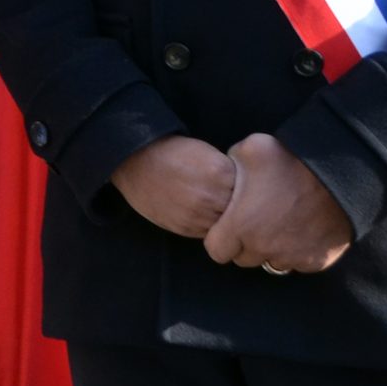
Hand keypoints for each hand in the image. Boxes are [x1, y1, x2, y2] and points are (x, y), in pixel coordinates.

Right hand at [111, 135, 238, 237]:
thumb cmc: (172, 152)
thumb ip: (228, 173)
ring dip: (223, 219)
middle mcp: (212, 196)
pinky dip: (208, 225)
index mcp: (220, 172)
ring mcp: (198, 214)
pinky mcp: (185, 227)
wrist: (134, 161)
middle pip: (241, 211)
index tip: (244, 188)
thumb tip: (246, 191)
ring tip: (214, 207)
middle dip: (238, 207)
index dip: (249, 189)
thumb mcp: (206, 153)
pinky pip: (208, 233)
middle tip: (228, 200)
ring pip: (226, 225)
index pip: (252, 189)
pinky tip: (201, 213)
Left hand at [205, 134, 354, 274]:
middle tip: (255, 221)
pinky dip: (297, 252)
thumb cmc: (292, 161)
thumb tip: (225, 170)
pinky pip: (298, 264)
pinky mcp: (317, 262)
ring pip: (272, 262)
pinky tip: (300, 230)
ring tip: (279, 224)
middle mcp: (264, 248)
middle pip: (244, 259)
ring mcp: (292, 257)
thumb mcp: (250, 150)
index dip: (220, 238)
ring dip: (271, 249)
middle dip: (245, 244)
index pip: (217, 250)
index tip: (229, 224)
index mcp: (240, 227)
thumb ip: (230, 164)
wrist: (343, 177)